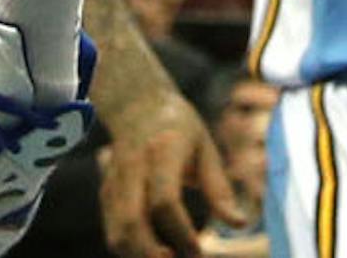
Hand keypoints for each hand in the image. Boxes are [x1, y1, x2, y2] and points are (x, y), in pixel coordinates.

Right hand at [100, 91, 235, 257]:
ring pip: (117, 234)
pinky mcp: (106, 194)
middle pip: (132, 222)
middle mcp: (133, 167)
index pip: (164, 201)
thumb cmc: (180, 127)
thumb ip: (218, 187)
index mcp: (163, 150)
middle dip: (152, 254)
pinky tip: (154, 253)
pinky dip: (132, 251)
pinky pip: (114, 232)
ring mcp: (115, 182)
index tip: (198, 253)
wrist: (137, 104)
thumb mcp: (206, 147)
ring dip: (140, 257)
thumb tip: (240, 223)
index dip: (180, 233)